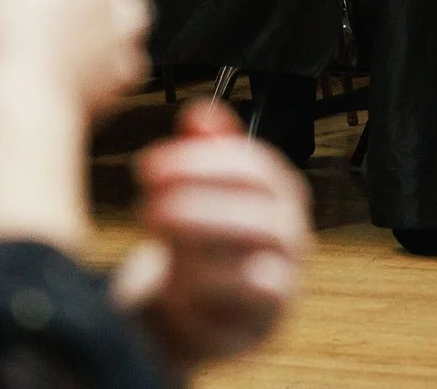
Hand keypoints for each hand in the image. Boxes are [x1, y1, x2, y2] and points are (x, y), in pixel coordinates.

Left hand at [120, 102, 311, 368]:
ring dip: (201, 240)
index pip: (254, 166)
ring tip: (153, 233)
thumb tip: (198, 113)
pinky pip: (252, 301)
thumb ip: (203, 152)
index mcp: (278, 192)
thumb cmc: (201, 243)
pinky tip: (177, 279)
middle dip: (199, 201)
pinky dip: (215, 288)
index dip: (200, 162)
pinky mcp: (265, 322)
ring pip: (259, 254)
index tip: (149, 166)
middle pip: (260, 209)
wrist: (200, 311)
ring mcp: (284, 278)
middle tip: (147, 204)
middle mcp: (289, 232)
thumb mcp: (198, 193)